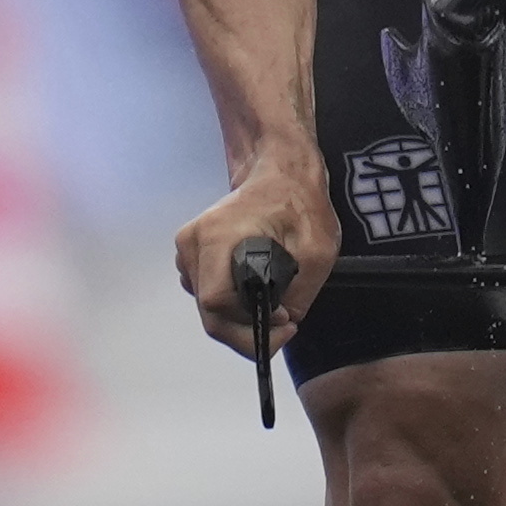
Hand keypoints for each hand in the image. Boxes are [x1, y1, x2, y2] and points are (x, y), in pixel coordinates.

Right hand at [176, 157, 335, 353]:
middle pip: (209, 312)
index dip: (249, 322)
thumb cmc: (300, 203)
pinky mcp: (192, 254)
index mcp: (217, 237)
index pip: (216, 302)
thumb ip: (299, 295)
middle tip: (282, 325)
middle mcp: (192, 244)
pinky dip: (232, 305)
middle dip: (246, 330)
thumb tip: (280, 324)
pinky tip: (256, 293)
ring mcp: (188, 248)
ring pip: (207, 308)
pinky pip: (207, 294)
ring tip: (274, 305)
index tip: (282, 318)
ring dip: (239, 319)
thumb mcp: (317, 252)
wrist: (282, 174)